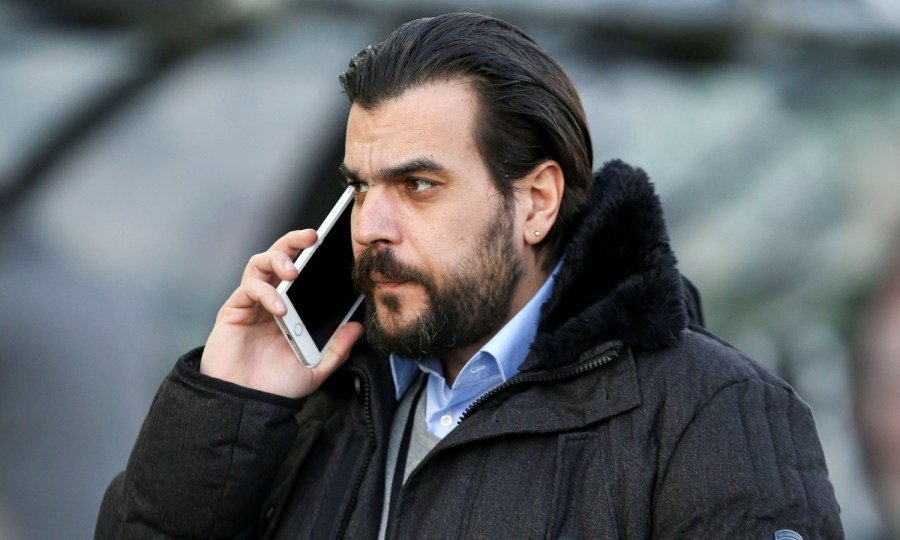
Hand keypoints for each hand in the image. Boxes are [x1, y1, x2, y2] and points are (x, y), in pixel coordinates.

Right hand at [200, 229, 362, 397]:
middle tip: (312, 237)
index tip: (332, 243)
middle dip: (294, 241)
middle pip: (279, 256)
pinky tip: (279, 308)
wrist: (247, 405)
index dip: (312, 254)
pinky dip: (265, 292)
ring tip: (293, 272)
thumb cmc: (275, 386)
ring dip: (278, 260)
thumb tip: (357, 327)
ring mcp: (251, 303)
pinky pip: (248, 288)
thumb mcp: (316, 369)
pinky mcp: (234, 310)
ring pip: (260, 263)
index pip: (302, 271)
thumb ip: (336, 349)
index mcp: (292, 308)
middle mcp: (271, 300)